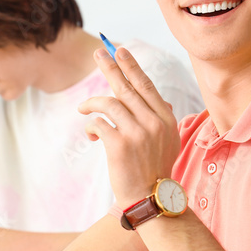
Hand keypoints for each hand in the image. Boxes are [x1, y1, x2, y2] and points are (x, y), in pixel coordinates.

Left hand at [77, 47, 180, 208]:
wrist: (150, 199)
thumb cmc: (155, 170)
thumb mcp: (168, 142)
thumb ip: (161, 119)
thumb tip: (161, 99)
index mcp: (165, 119)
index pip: (146, 86)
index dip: (132, 67)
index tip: (120, 51)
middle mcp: (153, 123)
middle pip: (127, 87)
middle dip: (111, 67)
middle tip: (98, 53)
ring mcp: (137, 133)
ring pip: (109, 103)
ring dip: (92, 103)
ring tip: (82, 107)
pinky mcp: (119, 145)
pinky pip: (98, 123)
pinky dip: (91, 126)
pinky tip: (90, 134)